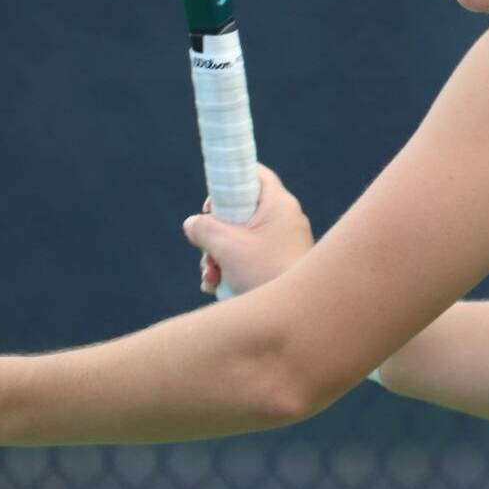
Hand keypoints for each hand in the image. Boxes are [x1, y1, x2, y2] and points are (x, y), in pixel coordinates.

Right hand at [183, 165, 312, 295]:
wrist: (295, 313)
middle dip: (216, 235)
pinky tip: (218, 287)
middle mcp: (285, 219)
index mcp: (279, 205)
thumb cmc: (265, 274)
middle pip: (241, 211)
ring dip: (218, 257)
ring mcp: (284, 242)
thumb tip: (193, 224)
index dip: (229, 182)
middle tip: (208, 252)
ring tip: (212, 278)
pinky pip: (250, 256)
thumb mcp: (227, 248)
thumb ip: (204, 228)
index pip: (255, 175)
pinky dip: (232, 268)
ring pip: (241, 238)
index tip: (212, 206)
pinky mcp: (280, 262)